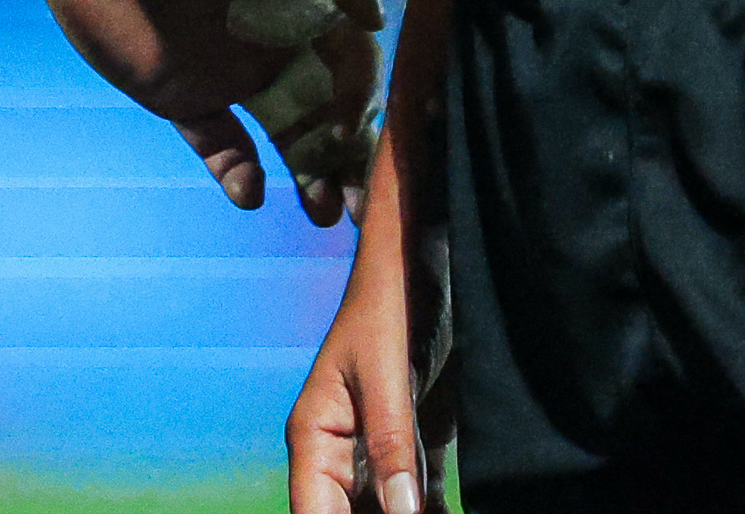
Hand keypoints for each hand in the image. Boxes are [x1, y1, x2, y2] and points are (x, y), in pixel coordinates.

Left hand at [23, 0, 383, 223]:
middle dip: (350, 155)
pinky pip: (218, 143)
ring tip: (326, 214)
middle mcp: (272, 42)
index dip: (358, 97)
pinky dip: (237, 171)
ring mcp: (227, 73)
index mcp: (301, 0)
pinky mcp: (181, 96)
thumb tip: (375, 19)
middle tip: (362, 202)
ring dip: (309, 175)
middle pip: (325, 109)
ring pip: (283, 135)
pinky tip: (251, 193)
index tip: (347, 125)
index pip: (348, 62)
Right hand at [289, 140, 439, 513]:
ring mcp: (375, 450)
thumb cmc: (390, 303)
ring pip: (384, 511)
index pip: (313, 512)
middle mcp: (339, 451)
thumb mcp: (389, 374)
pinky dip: (431, 511)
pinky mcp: (412, 444)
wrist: (420, 257)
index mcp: (314, 434)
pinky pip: (417, 495)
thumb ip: (392, 445)